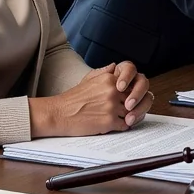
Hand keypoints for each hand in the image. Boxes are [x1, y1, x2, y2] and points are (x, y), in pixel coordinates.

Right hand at [29, 62, 151, 137]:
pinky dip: (121, 127)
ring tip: (120, 118)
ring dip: (128, 117)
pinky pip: (125, 126)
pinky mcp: (109, 121)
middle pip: (134, 100)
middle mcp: (113, 90)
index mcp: (110, 79)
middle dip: (133, 106)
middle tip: (129, 110)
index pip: (133, 85)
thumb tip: (115, 66)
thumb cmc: (73, 98)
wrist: (58, 113)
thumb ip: (105, 72)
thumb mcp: (89, 79)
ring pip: (131, 113)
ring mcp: (112, 106)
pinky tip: (112, 125)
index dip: (134, 92)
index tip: (130, 97)